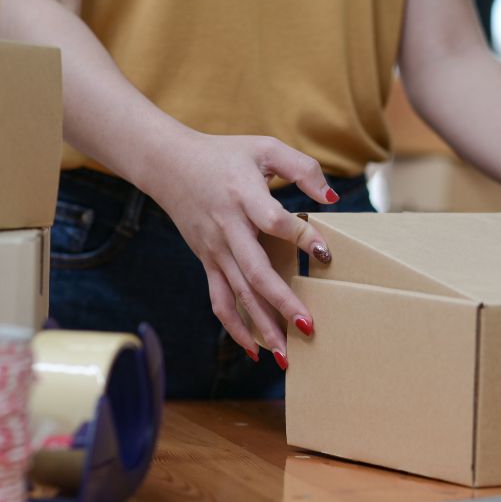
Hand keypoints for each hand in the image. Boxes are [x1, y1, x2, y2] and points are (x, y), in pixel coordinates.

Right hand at [143, 131, 336, 367]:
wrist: (168, 165)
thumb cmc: (224, 155)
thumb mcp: (264, 148)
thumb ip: (301, 168)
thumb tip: (332, 197)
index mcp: (242, 196)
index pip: (274, 221)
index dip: (300, 236)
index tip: (324, 251)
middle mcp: (227, 229)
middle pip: (255, 272)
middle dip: (282, 302)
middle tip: (308, 326)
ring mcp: (215, 250)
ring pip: (238, 295)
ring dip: (261, 327)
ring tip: (285, 354)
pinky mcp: (208, 262)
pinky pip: (220, 301)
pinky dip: (235, 329)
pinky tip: (255, 351)